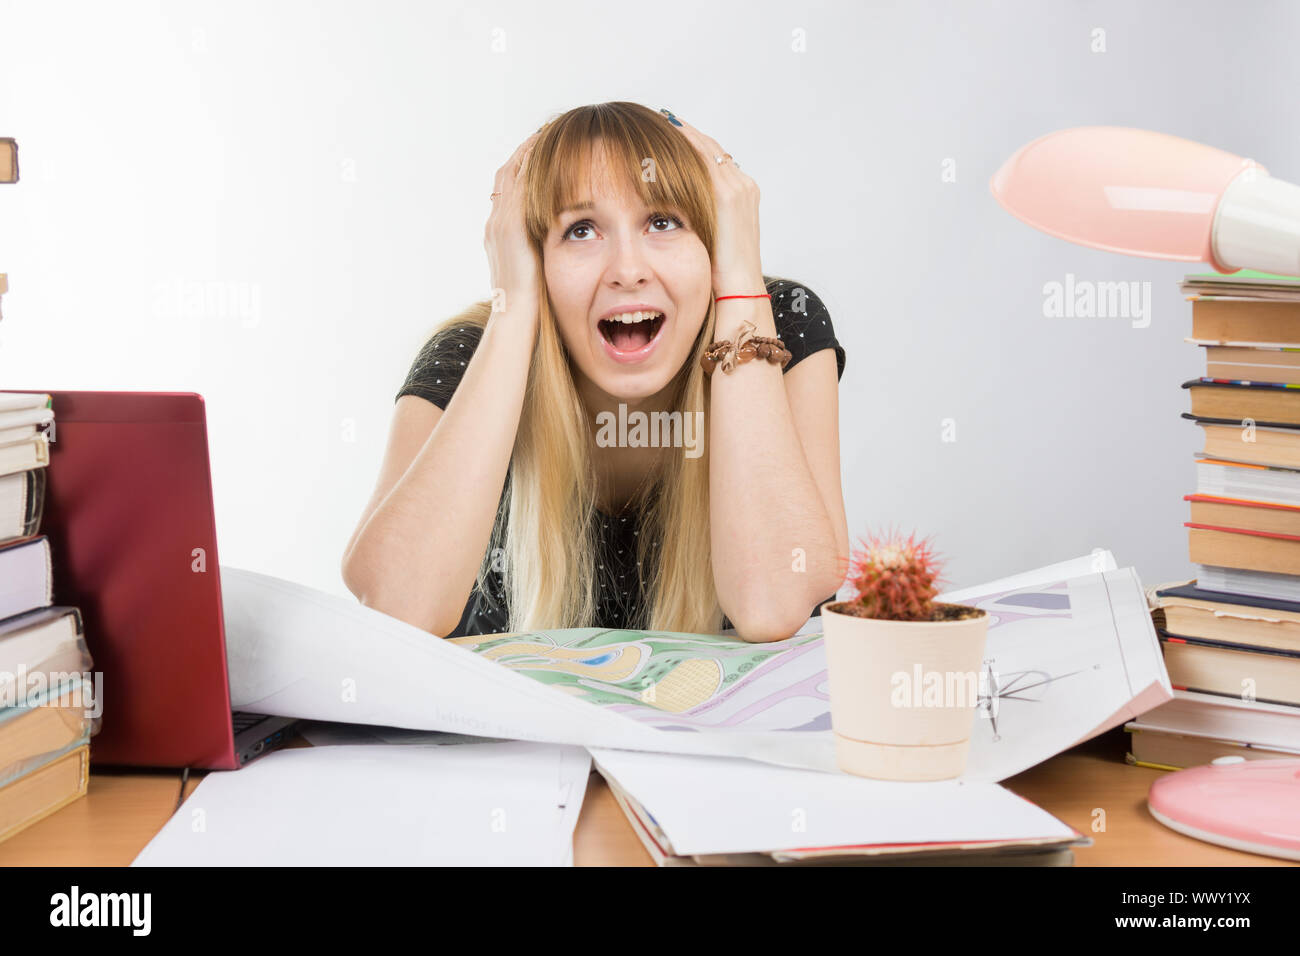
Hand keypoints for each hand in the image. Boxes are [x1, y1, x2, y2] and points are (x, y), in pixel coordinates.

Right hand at [484, 129, 541, 319]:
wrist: (514, 313)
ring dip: (528, 152)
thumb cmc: (529, 302)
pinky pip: (520, 183)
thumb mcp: (532, 271)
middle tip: (542, 134)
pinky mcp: (511, 224)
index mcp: (499, 233)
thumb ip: (538, 252)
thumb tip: (556, 246)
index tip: (537, 153)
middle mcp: (495, 222)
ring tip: (546, 133)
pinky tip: (547, 150)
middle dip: (523, 153)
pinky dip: (531, 164)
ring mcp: (500, 221)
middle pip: (506, 175)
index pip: (508, 191)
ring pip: (512, 173)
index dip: (521, 169)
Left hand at [661, 111, 763, 294]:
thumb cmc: (722, 273)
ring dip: (683, 134)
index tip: (670, 130)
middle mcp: (743, 185)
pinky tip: (664, 139)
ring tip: (658, 120)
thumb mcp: (711, 236)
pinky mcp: (728, 196)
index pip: (714, 158)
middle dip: (685, 132)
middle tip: (660, 117)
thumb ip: (700, 215)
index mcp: (742, 193)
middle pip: (710, 147)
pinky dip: (685, 148)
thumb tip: (675, 209)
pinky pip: (703, 162)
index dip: (692, 143)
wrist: (739, 288)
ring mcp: (738, 188)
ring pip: (706, 149)